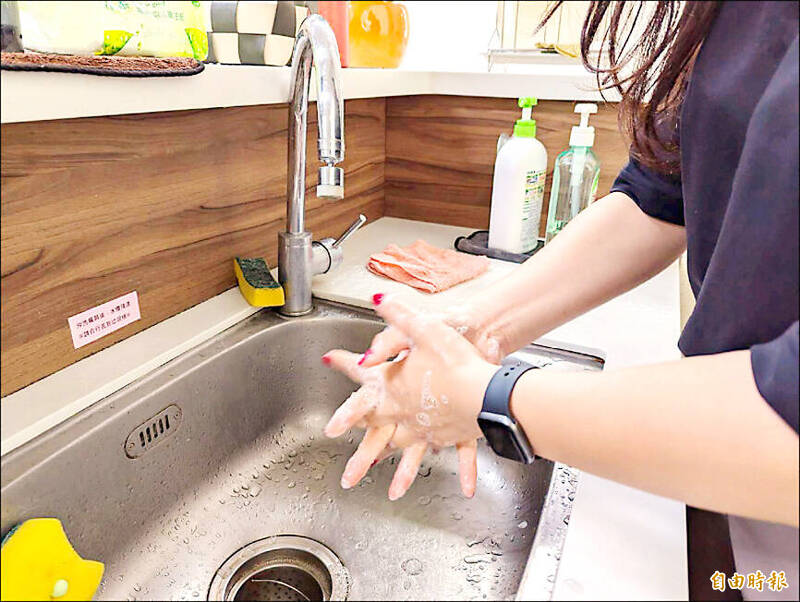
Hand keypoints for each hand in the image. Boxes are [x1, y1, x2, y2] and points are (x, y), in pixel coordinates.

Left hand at [323, 295, 497, 499]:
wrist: (488, 386)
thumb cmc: (456, 357)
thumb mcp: (423, 329)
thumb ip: (398, 316)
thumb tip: (377, 302)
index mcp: (395, 392)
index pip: (362, 401)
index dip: (345, 414)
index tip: (329, 430)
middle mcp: (408, 416)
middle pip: (380, 440)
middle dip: (363, 458)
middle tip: (348, 479)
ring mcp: (431, 429)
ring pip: (411, 454)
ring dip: (402, 474)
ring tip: (393, 493)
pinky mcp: (456, 433)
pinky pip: (457, 455)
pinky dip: (464, 471)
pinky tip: (468, 489)